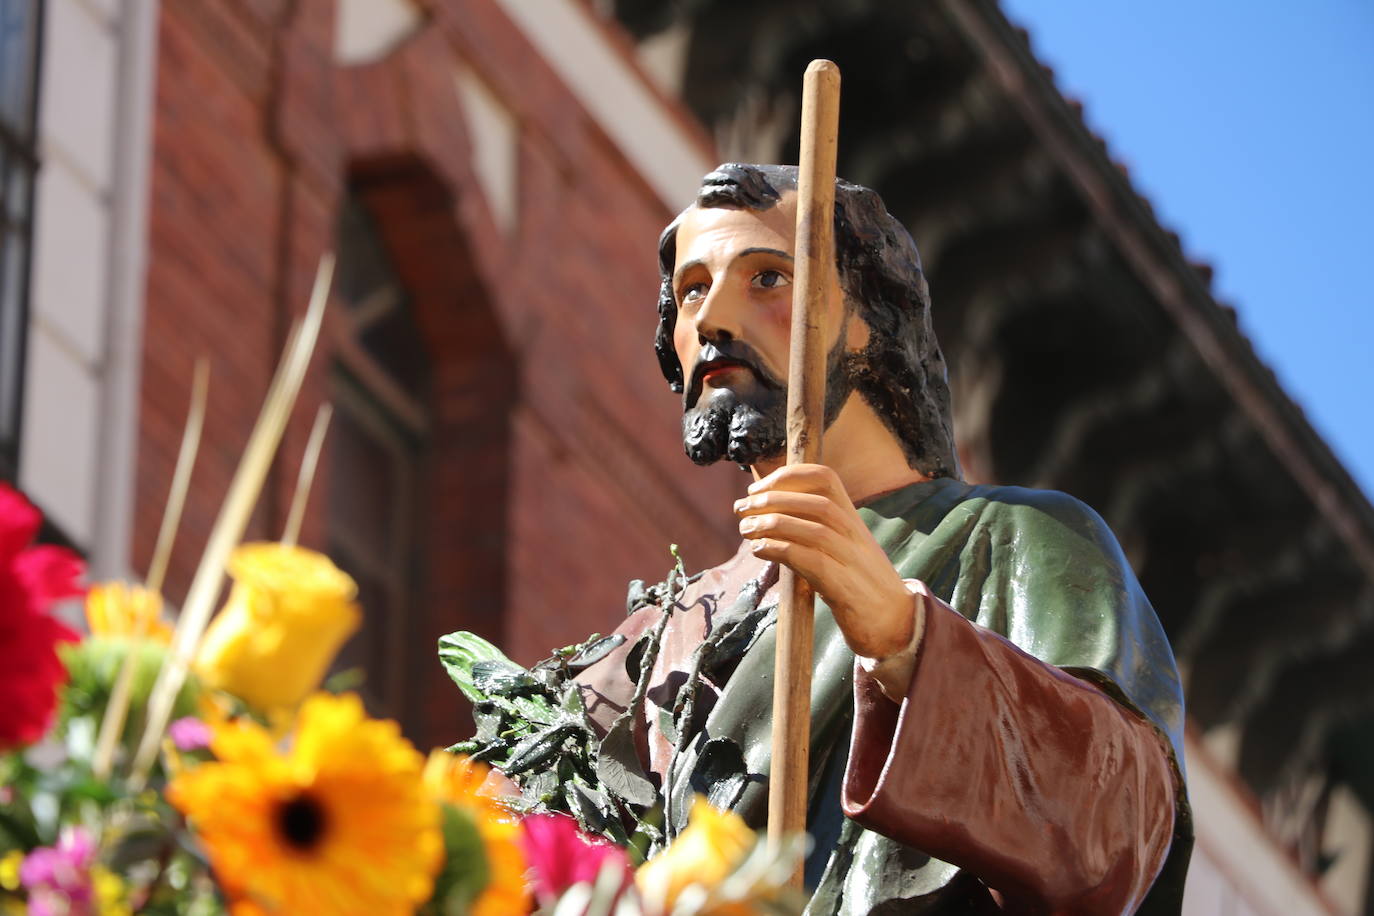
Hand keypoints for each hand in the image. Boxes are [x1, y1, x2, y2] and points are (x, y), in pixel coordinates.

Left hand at [734, 464, 918, 659]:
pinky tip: (759, 550)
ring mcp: (853, 561)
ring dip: (771, 524)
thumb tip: (770, 515)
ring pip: (814, 529)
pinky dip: (780, 550)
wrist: (896, 624)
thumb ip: (813, 530)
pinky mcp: (845, 589)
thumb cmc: (859, 586)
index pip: (825, 478)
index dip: (787, 476)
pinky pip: (811, 561)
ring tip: (745, 529)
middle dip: (772, 498)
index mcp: (853, 520)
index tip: (757, 488)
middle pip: (816, 501)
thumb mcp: (841, 548)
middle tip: (741, 508)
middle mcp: (856, 535)